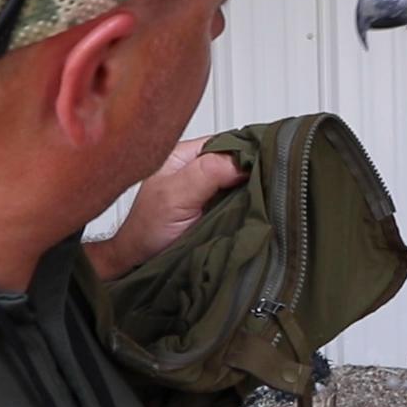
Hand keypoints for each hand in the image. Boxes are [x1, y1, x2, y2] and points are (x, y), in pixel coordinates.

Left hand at [86, 137, 247, 279]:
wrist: (142, 263)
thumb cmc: (147, 230)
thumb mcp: (174, 194)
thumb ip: (207, 172)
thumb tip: (243, 162)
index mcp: (186, 154)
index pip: (228, 143)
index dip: (246, 154)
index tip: (263, 167)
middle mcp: (200, 169)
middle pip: (238, 163)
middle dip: (252, 175)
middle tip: (264, 188)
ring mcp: (211, 191)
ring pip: (243, 184)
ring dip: (252, 194)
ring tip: (262, 203)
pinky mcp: (219, 211)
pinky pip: (242, 204)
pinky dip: (249, 209)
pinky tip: (255, 213)